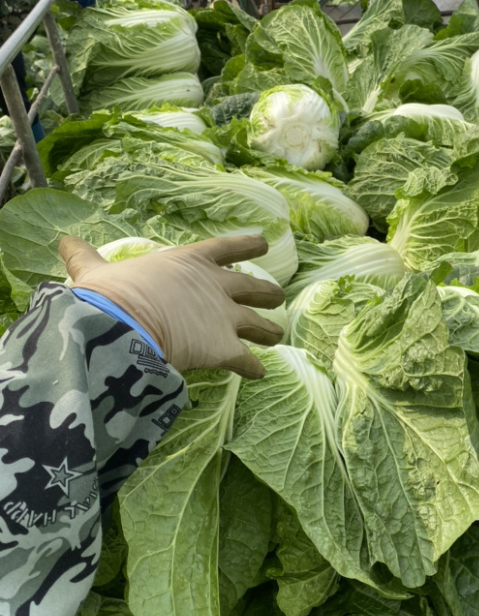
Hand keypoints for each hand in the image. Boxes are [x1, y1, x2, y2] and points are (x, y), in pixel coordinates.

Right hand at [60, 234, 284, 377]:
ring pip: (260, 324)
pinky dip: (255, 368)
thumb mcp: (97, 273)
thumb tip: (64, 242)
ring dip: (270, 330)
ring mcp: (225, 318)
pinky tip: (259, 374)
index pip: (227, 247)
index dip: (248, 244)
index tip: (265, 242)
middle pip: (254, 287)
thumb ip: (87, 259)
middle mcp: (216, 286)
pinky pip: (248, 361)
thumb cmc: (111, 296)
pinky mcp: (225, 348)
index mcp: (191, 261)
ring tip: (277, 337)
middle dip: (267, 293)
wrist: (123, 326)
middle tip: (276, 297)